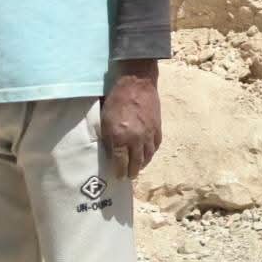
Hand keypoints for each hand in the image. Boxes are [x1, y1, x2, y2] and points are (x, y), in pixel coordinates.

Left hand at [102, 62, 162, 178]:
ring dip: (143, 164)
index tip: (117, 177)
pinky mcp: (157, 127)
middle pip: (136, 162)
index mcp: (120, 137)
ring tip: (138, 168)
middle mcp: (136, 138)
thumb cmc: (115, 100)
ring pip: (148, 155)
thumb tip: (109, 151)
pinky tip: (148, 154)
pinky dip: (152, 152)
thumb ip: (107, 137)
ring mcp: (149, 133)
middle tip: (129, 177)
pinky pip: (156, 145)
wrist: (136, 84)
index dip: (119, 172)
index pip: (120, 162)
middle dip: (132, 172)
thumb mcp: (104, 120)